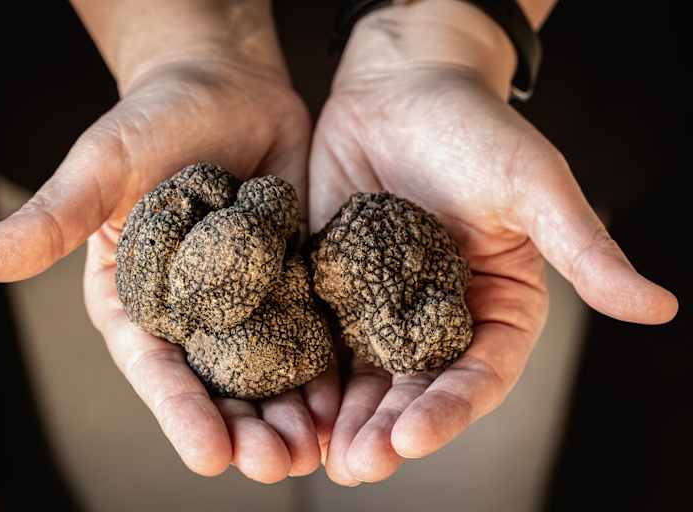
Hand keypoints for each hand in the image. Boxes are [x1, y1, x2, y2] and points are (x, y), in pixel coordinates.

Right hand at [0, 1, 338, 483]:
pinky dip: (326, 367)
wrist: (225, 91)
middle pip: (218, 384)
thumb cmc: (152, 123)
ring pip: (269, 371)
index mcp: (137, 301)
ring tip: (316, 449)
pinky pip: (310, 331)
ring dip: (291, 413)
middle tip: (276, 464)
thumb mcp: (100, 170)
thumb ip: (49, 221)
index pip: (154, 368)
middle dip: (246, 428)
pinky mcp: (294, 280)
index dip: (179, 412)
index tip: (210, 455)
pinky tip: (344, 399)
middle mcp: (194, 313)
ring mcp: (249, 300)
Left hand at [309, 0, 677, 484]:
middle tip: (359, 465)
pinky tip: (291, 403)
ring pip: (366, 374)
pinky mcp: (335, 286)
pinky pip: (321, 336)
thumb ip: (583, 250)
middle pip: (417, 386)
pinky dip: (308, 372)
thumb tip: (660, 308)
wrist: (400, 89)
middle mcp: (438, 317)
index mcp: (495, 305)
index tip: (416, 435)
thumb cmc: (475, 130)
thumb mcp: (534, 187)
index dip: (451, 408)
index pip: (480, 371)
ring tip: (322, 455)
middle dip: (389, 428)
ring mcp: (381, 306)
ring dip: (346, 417)